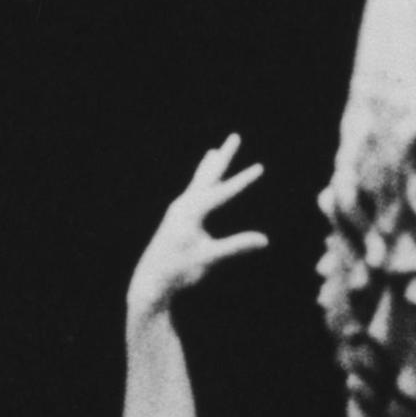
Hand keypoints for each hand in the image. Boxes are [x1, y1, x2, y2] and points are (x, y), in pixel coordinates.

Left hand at [127, 137, 268, 318]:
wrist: (151, 279)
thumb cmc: (179, 270)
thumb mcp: (208, 258)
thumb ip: (235, 246)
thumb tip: (264, 240)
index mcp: (189, 212)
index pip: (221, 192)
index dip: (242, 181)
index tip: (260, 168)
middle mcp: (183, 205)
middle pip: (208, 176)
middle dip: (225, 157)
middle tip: (235, 137)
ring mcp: (179, 209)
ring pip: (200, 181)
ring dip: (210, 166)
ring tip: (215, 151)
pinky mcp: (178, 216)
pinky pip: (194, 192)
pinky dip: (201, 180)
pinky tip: (203, 177)